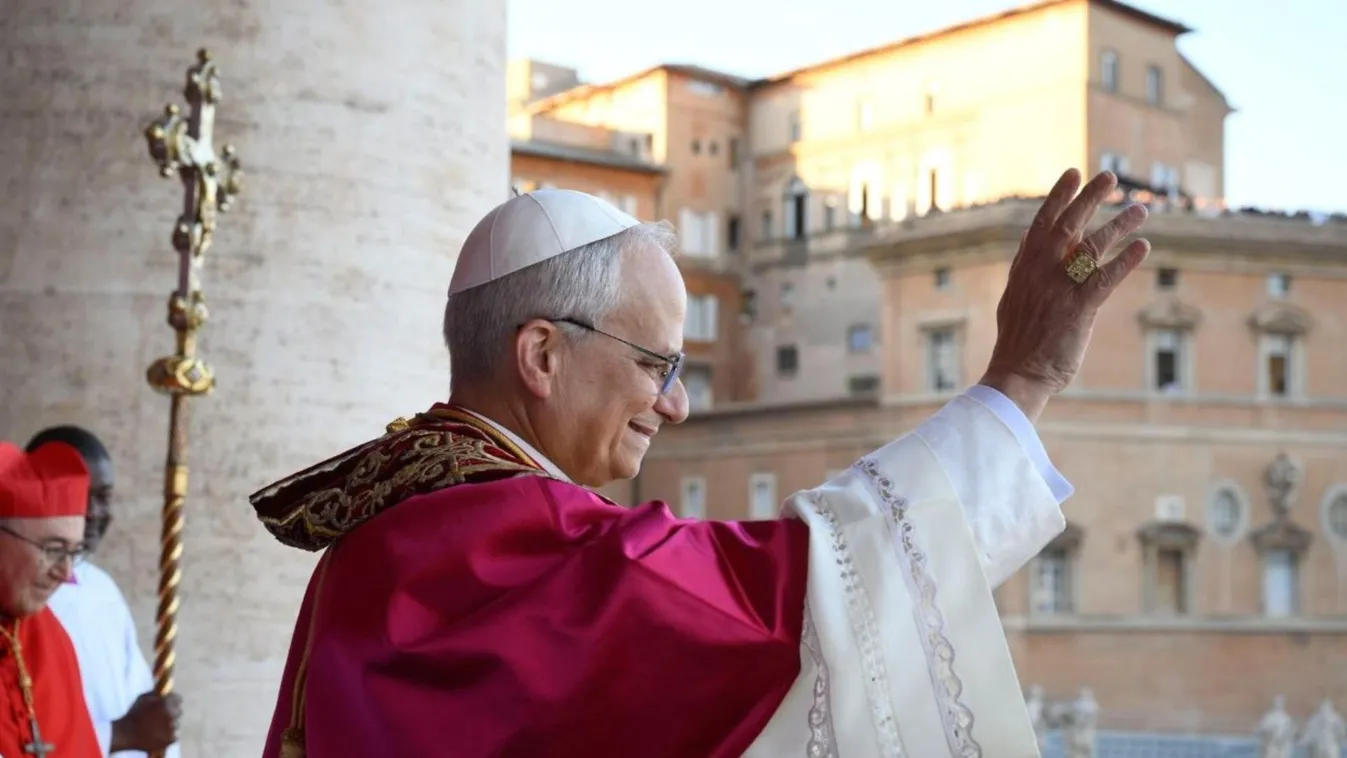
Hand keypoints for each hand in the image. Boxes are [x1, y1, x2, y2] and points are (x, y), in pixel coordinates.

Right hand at [109, 691, 181, 752]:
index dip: (173, 701)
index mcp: (166, 703)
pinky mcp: (171, 738)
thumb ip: (157, 693)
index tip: (169, 704)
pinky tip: (156, 735)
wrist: (125, 734)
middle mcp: (172, 714)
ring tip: (155, 727)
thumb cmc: (133, 715)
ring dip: (168, 724)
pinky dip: (167, 735)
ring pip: (175, 724)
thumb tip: (166, 690)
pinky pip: (173, 734)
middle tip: (160, 717)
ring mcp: (172, 727)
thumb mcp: (143, 698)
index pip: (178, 699)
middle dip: (171, 712)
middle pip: (178, 711)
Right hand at [981, 169, 1149, 419]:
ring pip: (1091, 247)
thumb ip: (1023, 267)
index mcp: (1025, 268)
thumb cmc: (1018, 341)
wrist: (1017, 375)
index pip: (1042, 223)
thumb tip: (1027, 240)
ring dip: (1118, 225)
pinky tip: (1142, 247)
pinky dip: (1125, 261)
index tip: (1073, 173)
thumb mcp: (1014, 297)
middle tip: (1109, 176)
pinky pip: (1105, 279)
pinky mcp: (1078, 310)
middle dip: (1089, 198)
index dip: (1059, 197)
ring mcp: (1059, 289)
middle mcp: (1040, 273)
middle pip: (1068, 226)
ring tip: (1140, 209)